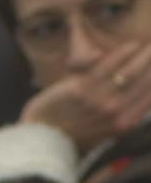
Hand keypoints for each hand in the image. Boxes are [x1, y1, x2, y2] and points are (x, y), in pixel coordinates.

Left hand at [20, 40, 150, 151]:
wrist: (43, 137)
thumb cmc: (72, 132)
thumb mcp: (106, 131)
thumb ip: (125, 115)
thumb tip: (144, 96)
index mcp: (125, 123)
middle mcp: (116, 112)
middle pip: (146, 82)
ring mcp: (100, 100)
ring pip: (131, 72)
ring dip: (146, 55)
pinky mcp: (82, 88)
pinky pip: (108, 66)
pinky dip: (123, 54)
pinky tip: (133, 44)